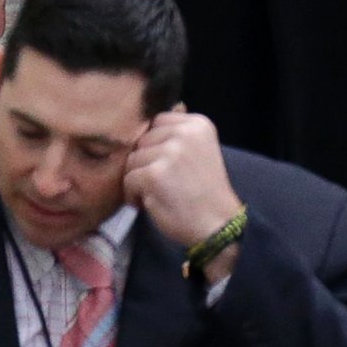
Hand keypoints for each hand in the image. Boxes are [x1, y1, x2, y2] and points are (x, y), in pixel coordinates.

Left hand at [123, 107, 243, 271]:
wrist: (217, 225)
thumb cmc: (206, 192)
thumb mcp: (200, 151)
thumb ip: (178, 135)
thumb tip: (146, 126)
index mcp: (198, 124)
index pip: (158, 121)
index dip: (156, 144)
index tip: (167, 164)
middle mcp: (185, 133)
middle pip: (143, 139)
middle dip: (146, 162)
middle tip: (162, 182)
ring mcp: (170, 153)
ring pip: (132, 159)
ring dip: (138, 178)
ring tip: (157, 192)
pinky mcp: (154, 174)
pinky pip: (128, 179)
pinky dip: (133, 194)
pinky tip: (149, 202)